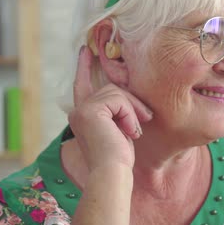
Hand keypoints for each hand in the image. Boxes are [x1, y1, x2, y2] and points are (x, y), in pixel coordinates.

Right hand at [68, 46, 152, 170]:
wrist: (112, 174)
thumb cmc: (119, 159)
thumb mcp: (118, 129)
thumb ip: (116, 112)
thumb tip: (127, 97)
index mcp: (81, 117)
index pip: (82, 86)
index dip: (83, 67)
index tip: (85, 50)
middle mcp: (77, 112)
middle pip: (110, 89)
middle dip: (131, 102)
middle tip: (146, 119)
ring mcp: (82, 110)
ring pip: (117, 92)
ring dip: (132, 111)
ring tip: (134, 131)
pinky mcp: (91, 110)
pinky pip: (119, 99)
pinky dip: (129, 114)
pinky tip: (129, 132)